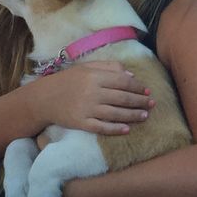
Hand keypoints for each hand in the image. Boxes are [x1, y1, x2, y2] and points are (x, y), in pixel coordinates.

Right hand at [40, 62, 154, 134]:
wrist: (43, 98)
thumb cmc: (67, 81)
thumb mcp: (85, 68)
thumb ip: (108, 67)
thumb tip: (131, 75)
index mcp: (94, 76)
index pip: (123, 81)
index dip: (138, 87)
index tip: (147, 91)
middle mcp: (92, 92)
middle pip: (122, 98)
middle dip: (140, 101)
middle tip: (152, 104)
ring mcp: (86, 109)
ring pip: (116, 113)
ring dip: (133, 115)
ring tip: (145, 116)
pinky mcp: (81, 123)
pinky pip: (102, 127)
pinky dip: (115, 129)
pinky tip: (127, 129)